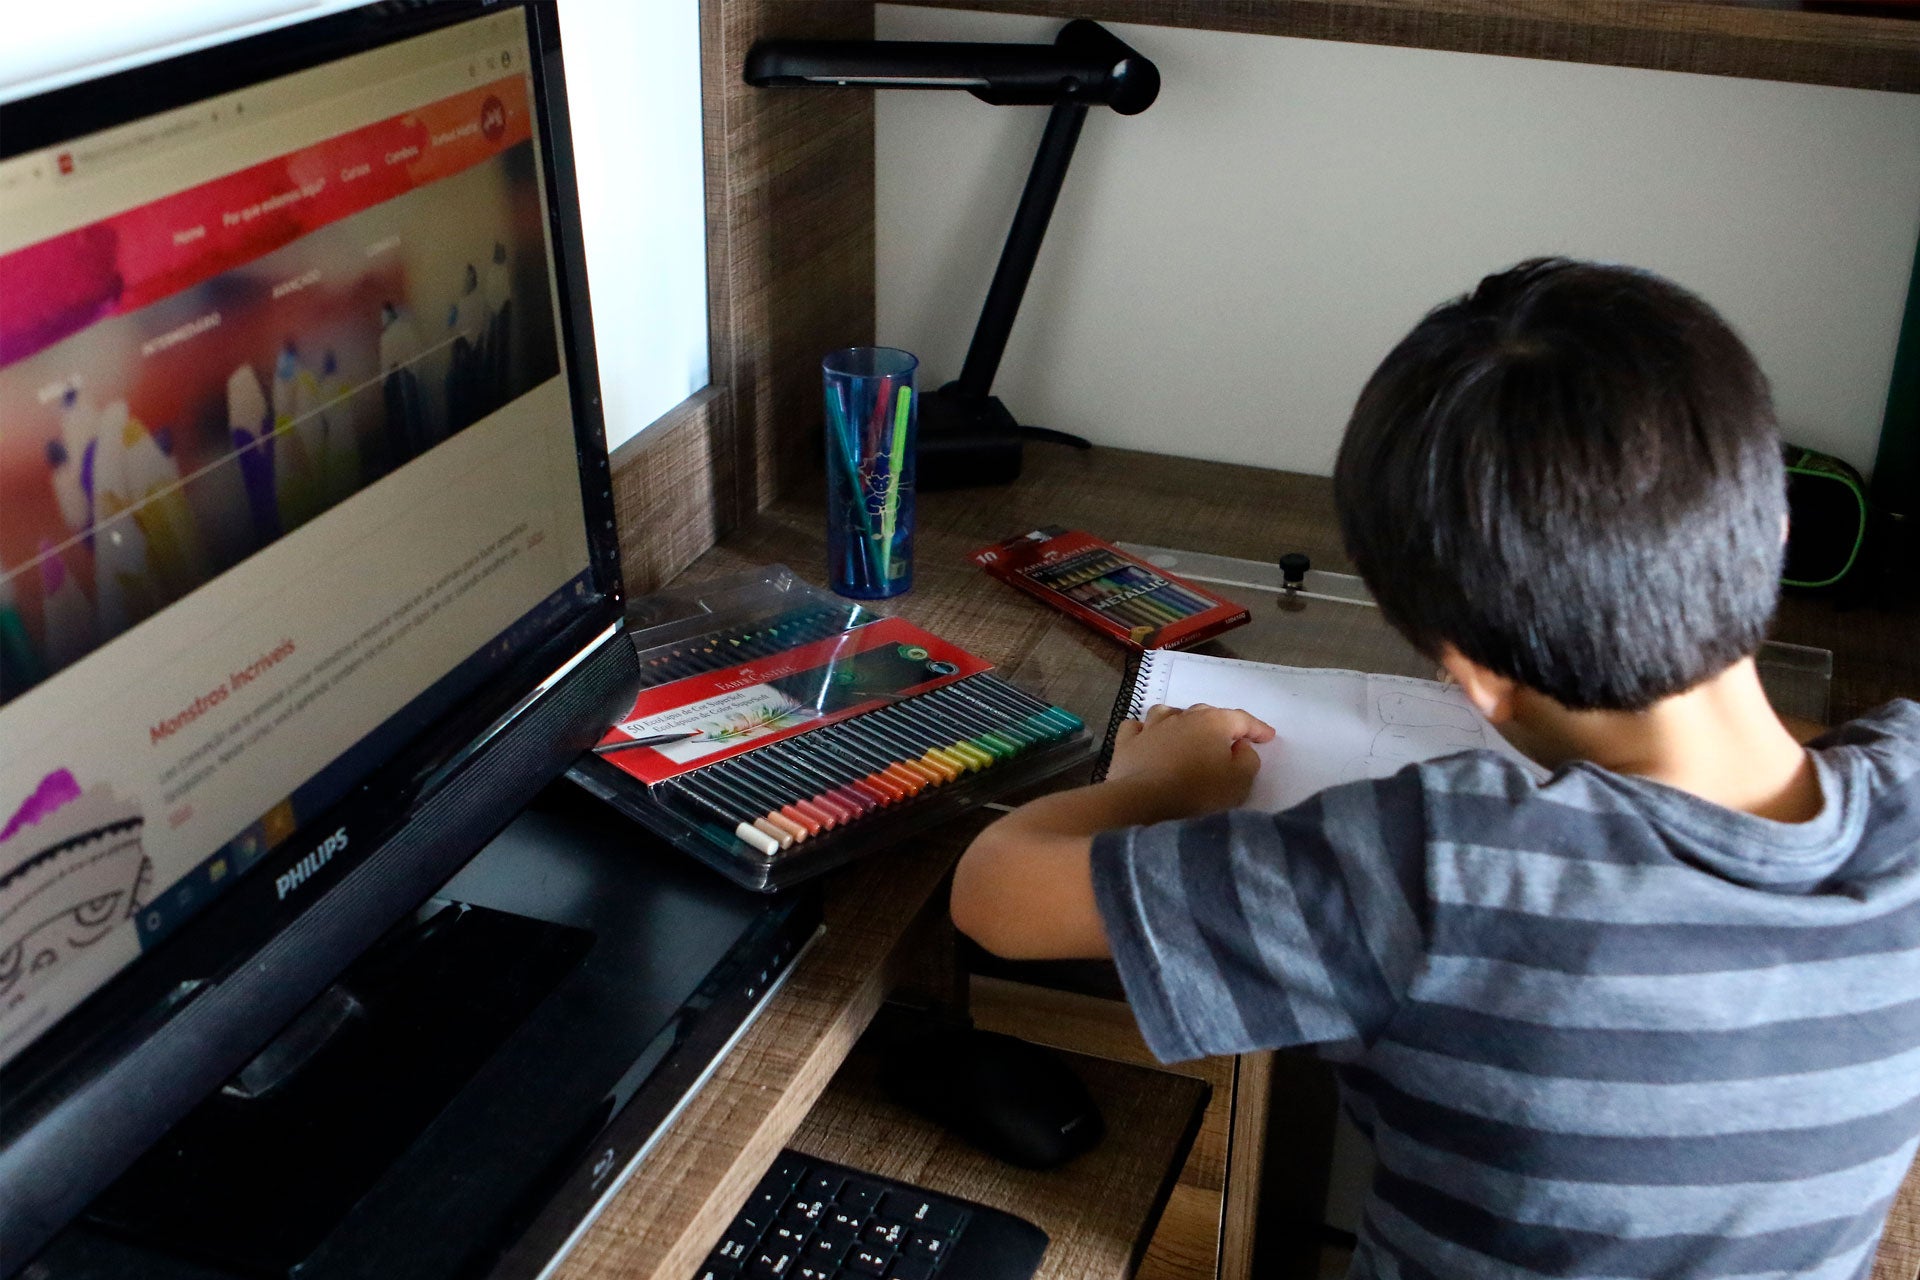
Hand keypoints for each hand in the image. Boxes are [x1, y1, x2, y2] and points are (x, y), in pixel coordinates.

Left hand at [1107, 702, 1275, 816]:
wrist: (1142, 802)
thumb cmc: (1197, 792)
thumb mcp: (1239, 781)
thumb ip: (1248, 759)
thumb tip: (1240, 746)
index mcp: (1213, 722)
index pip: (1242, 719)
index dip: (1257, 728)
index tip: (1268, 737)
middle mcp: (1182, 717)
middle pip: (1206, 713)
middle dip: (1221, 724)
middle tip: (1229, 741)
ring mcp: (1151, 727)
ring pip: (1170, 713)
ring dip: (1182, 721)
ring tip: (1188, 735)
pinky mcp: (1128, 742)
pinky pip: (1137, 728)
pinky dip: (1146, 731)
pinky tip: (1149, 739)